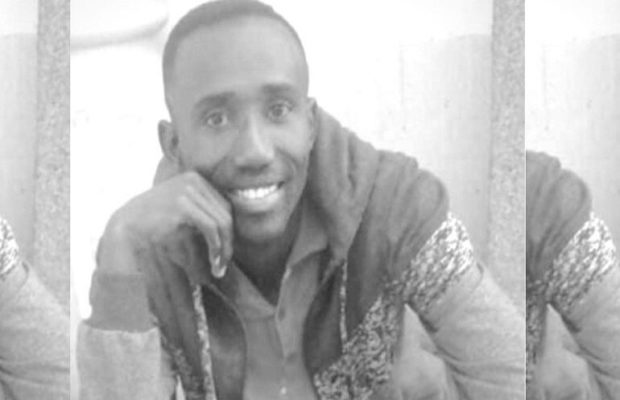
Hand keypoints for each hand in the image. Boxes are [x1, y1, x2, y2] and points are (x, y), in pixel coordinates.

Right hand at [100, 171, 232, 280]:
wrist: (124, 226)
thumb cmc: (153, 222)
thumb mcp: (180, 208)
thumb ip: (201, 210)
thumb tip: (231, 230)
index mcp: (194, 178)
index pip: (224, 206)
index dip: (229, 231)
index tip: (225, 253)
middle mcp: (192, 180)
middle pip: (226, 213)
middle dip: (229, 243)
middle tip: (224, 265)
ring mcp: (187, 191)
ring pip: (222, 222)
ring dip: (224, 250)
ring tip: (219, 268)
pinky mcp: (182, 206)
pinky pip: (211, 228)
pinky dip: (217, 247)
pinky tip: (213, 262)